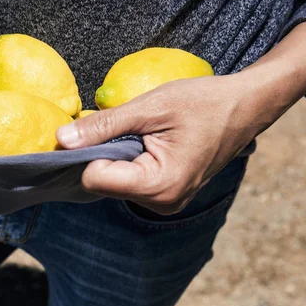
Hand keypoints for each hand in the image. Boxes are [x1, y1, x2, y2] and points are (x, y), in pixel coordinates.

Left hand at [57, 75, 259, 214]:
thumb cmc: (204, 102)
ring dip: (114, 156)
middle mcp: (161, 203)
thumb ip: (103, 125)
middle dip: (100, 153)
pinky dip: (126, 160)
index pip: (94, 179)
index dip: (86, 151)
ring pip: (113, 182)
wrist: (246, 107)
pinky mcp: (166, 194)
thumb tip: (60, 139)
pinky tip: (141, 141)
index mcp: (159, 186)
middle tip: (121, 125)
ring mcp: (165, 202)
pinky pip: (129, 181)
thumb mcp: (150, 107)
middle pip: (102, 183)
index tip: (95, 126)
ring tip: (138, 131)